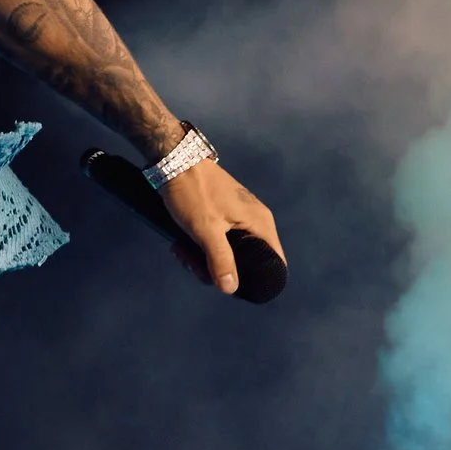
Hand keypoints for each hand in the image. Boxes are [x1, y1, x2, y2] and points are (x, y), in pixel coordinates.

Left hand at [157, 159, 284, 295]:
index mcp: (260, 224)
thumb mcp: (206, 229)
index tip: (231, 286)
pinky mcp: (221, 216)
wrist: (175, 160)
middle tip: (193, 265)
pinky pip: (217, 241)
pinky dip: (199, 247)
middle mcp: (255, 222)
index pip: (275, 261)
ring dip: (202, 259)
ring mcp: (237, 219)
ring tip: (180, 252)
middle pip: (246, 261)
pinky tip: (180, 246)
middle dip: (217, 270)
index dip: (258, 279)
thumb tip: (231, 289)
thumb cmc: (194, 193)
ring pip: (227, 253)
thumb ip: (221, 259)